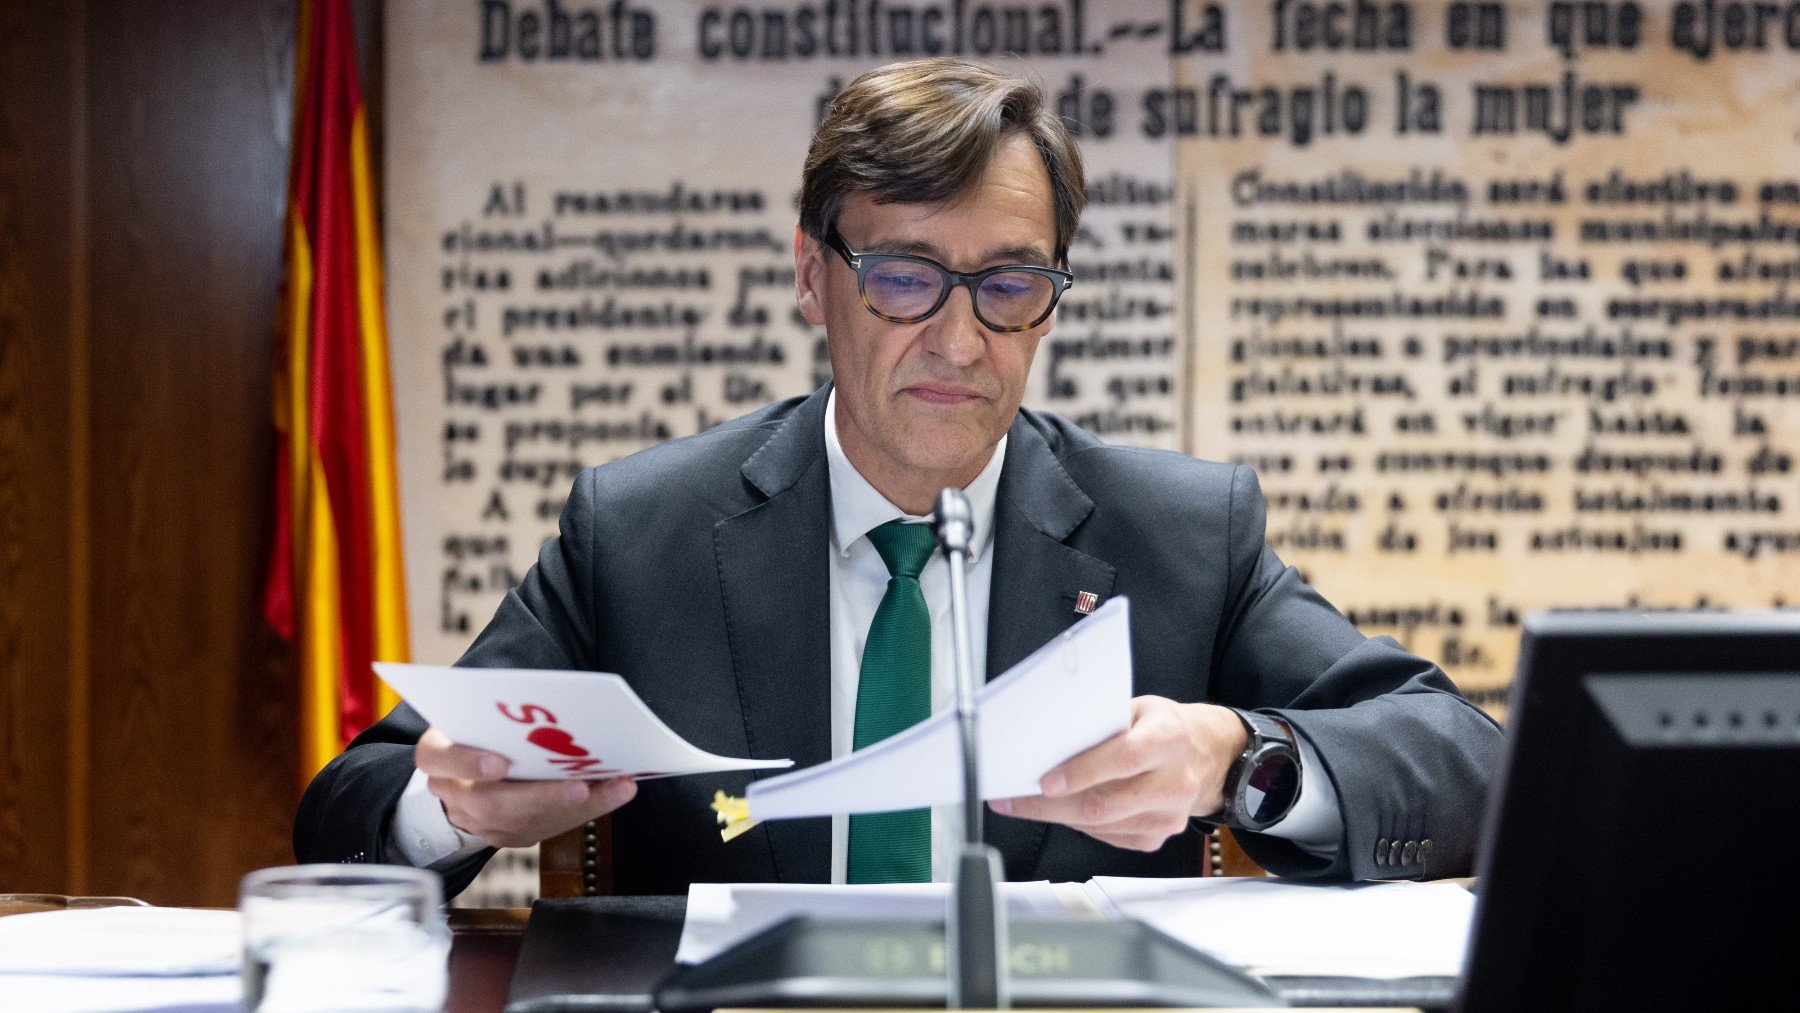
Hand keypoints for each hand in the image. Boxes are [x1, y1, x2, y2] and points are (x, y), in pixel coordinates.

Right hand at [415, 726, 637, 848]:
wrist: (462, 772)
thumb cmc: (477, 730)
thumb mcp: (475, 712)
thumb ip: (498, 712)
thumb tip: (548, 701)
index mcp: (436, 754)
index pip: (438, 758)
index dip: (466, 761)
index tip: (499, 763)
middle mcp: (452, 793)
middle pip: (489, 802)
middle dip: (540, 796)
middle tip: (580, 786)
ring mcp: (477, 821)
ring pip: (522, 823)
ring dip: (577, 807)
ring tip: (616, 787)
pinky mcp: (506, 834)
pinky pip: (545, 828)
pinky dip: (585, 811)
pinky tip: (615, 793)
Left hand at [989, 697, 1247, 851]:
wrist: (1207, 755)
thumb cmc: (1162, 726)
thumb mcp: (1136, 708)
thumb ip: (1101, 723)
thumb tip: (1048, 740)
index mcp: (1170, 738)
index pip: (1125, 758)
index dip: (1082, 772)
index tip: (1045, 780)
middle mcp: (1175, 781)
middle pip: (1104, 803)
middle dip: (1048, 804)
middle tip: (1012, 799)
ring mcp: (1169, 816)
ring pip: (1100, 825)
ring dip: (1056, 815)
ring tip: (1024, 802)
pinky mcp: (1158, 837)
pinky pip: (1107, 836)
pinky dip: (1080, 823)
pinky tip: (1065, 808)